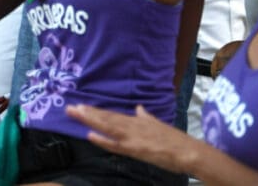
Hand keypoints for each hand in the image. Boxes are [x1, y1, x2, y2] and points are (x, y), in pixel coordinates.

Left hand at [65, 104, 191, 173]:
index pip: (111, 115)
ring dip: (90, 120)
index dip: (95, 111)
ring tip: (75, 113)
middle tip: (69, 108)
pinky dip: (103, 140)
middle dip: (87, 113)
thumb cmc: (175, 140)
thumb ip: (146, 117)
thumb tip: (139, 108)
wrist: (188, 151)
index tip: (81, 106)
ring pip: (107, 127)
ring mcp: (132, 137)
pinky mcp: (135, 149)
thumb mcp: (158, 124)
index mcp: (136, 121)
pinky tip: (90, 135)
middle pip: (105, 118)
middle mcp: (132, 126)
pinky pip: (115, 145)